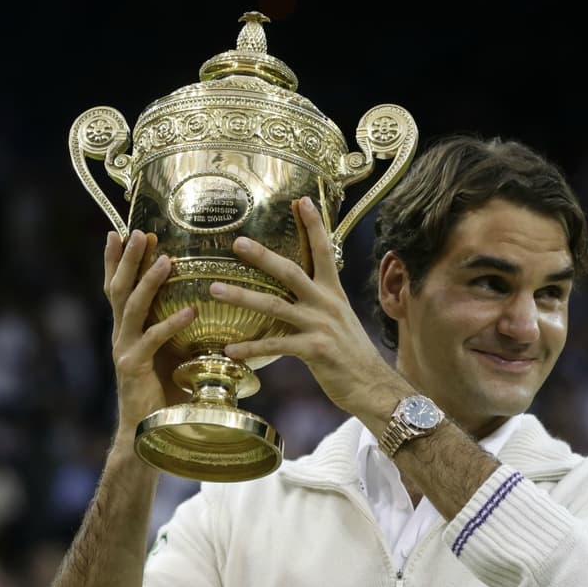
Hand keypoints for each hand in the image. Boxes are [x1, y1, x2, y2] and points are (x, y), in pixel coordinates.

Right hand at [103, 229, 194, 434]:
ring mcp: (124, 350)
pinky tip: (191, 310)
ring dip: (149, 281)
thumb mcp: (178, 355)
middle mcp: (122, 335)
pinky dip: (171, 323)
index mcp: (129, 329)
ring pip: (132, 307)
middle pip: (119, 289)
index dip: (117, 261)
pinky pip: (153, 340)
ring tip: (167, 260)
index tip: (122, 232)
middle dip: (128, 259)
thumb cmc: (167, 394)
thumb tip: (219, 311)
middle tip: (139, 233)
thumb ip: (188, 334)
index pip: (118, 288)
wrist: (148, 433)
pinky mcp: (133, 368)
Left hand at [210, 197, 401, 417]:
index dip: (313, 225)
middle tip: (237, 242)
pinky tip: (230, 350)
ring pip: (275, 305)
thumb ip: (319, 305)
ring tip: (214, 290)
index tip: (301, 200)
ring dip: (241, 297)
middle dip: (262, 256)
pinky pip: (276, 345)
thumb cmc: (352, 356)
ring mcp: (321, 326)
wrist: (373, 386)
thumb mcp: (341, 321)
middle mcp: (327, 304)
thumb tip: (297, 296)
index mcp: (333, 293)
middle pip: (290, 272)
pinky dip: (251, 348)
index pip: (324, 251)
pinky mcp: (315, 350)